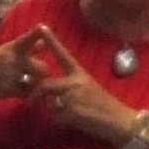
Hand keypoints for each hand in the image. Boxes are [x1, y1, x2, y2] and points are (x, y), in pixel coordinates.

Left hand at [20, 28, 134, 145]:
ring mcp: (73, 98)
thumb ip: (70, 86)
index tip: (42, 27)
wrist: (119, 120)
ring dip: (53, 111)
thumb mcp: (88, 88)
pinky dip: (60, 121)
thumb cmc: (104, 105)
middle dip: (35, 95)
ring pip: (49, 103)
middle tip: (30, 102)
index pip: (63, 54)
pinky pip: (55, 117)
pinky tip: (72, 121)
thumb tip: (51, 93)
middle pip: (45, 85)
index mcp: (79, 73)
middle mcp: (75, 83)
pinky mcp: (72, 113)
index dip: (52, 42)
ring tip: (66, 114)